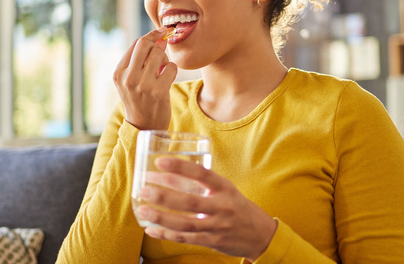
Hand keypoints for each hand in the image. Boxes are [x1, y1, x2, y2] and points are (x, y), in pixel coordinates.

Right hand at [113, 27, 177, 129]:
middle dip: (157, 47)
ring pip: (159, 54)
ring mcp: (142, 85)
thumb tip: (161, 36)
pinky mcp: (158, 91)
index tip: (162, 31)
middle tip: (160, 58)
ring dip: (165, 60)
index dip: (151, 36)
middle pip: (146, 44)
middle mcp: (127, 78)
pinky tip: (167, 79)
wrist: (144, 126)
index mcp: (118, 73)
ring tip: (161, 71)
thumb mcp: (133, 79)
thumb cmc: (140, 99)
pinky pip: (171, 67)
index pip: (136, 43)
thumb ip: (142, 58)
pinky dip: (172, 70)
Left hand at [136, 157, 277, 260]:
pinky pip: (186, 238)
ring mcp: (217, 226)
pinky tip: (151, 229)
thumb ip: (204, 183)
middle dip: (164, 196)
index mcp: (225, 188)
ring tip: (142, 210)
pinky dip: (167, 234)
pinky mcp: (212, 241)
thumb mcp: (226, 190)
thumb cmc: (237, 207)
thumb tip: (171, 173)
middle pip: (190, 202)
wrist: (260, 235)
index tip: (159, 162)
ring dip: (161, 217)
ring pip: (185, 223)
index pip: (202, 174)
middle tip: (144, 189)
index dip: (180, 167)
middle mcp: (222, 206)